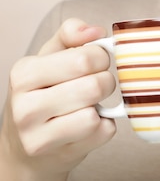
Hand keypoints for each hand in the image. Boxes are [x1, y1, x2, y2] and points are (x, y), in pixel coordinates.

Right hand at [0, 19, 115, 180]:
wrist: (26, 144)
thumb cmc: (45, 92)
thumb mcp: (50, 57)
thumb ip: (71, 35)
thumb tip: (96, 31)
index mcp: (25, 74)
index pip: (84, 58)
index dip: (101, 57)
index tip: (96, 62)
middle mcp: (25, 107)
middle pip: (94, 86)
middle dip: (105, 81)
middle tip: (97, 84)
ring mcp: (38, 136)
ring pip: (94, 115)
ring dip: (102, 106)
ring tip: (89, 104)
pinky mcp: (59, 155)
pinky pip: (103, 133)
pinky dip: (104, 126)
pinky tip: (89, 124)